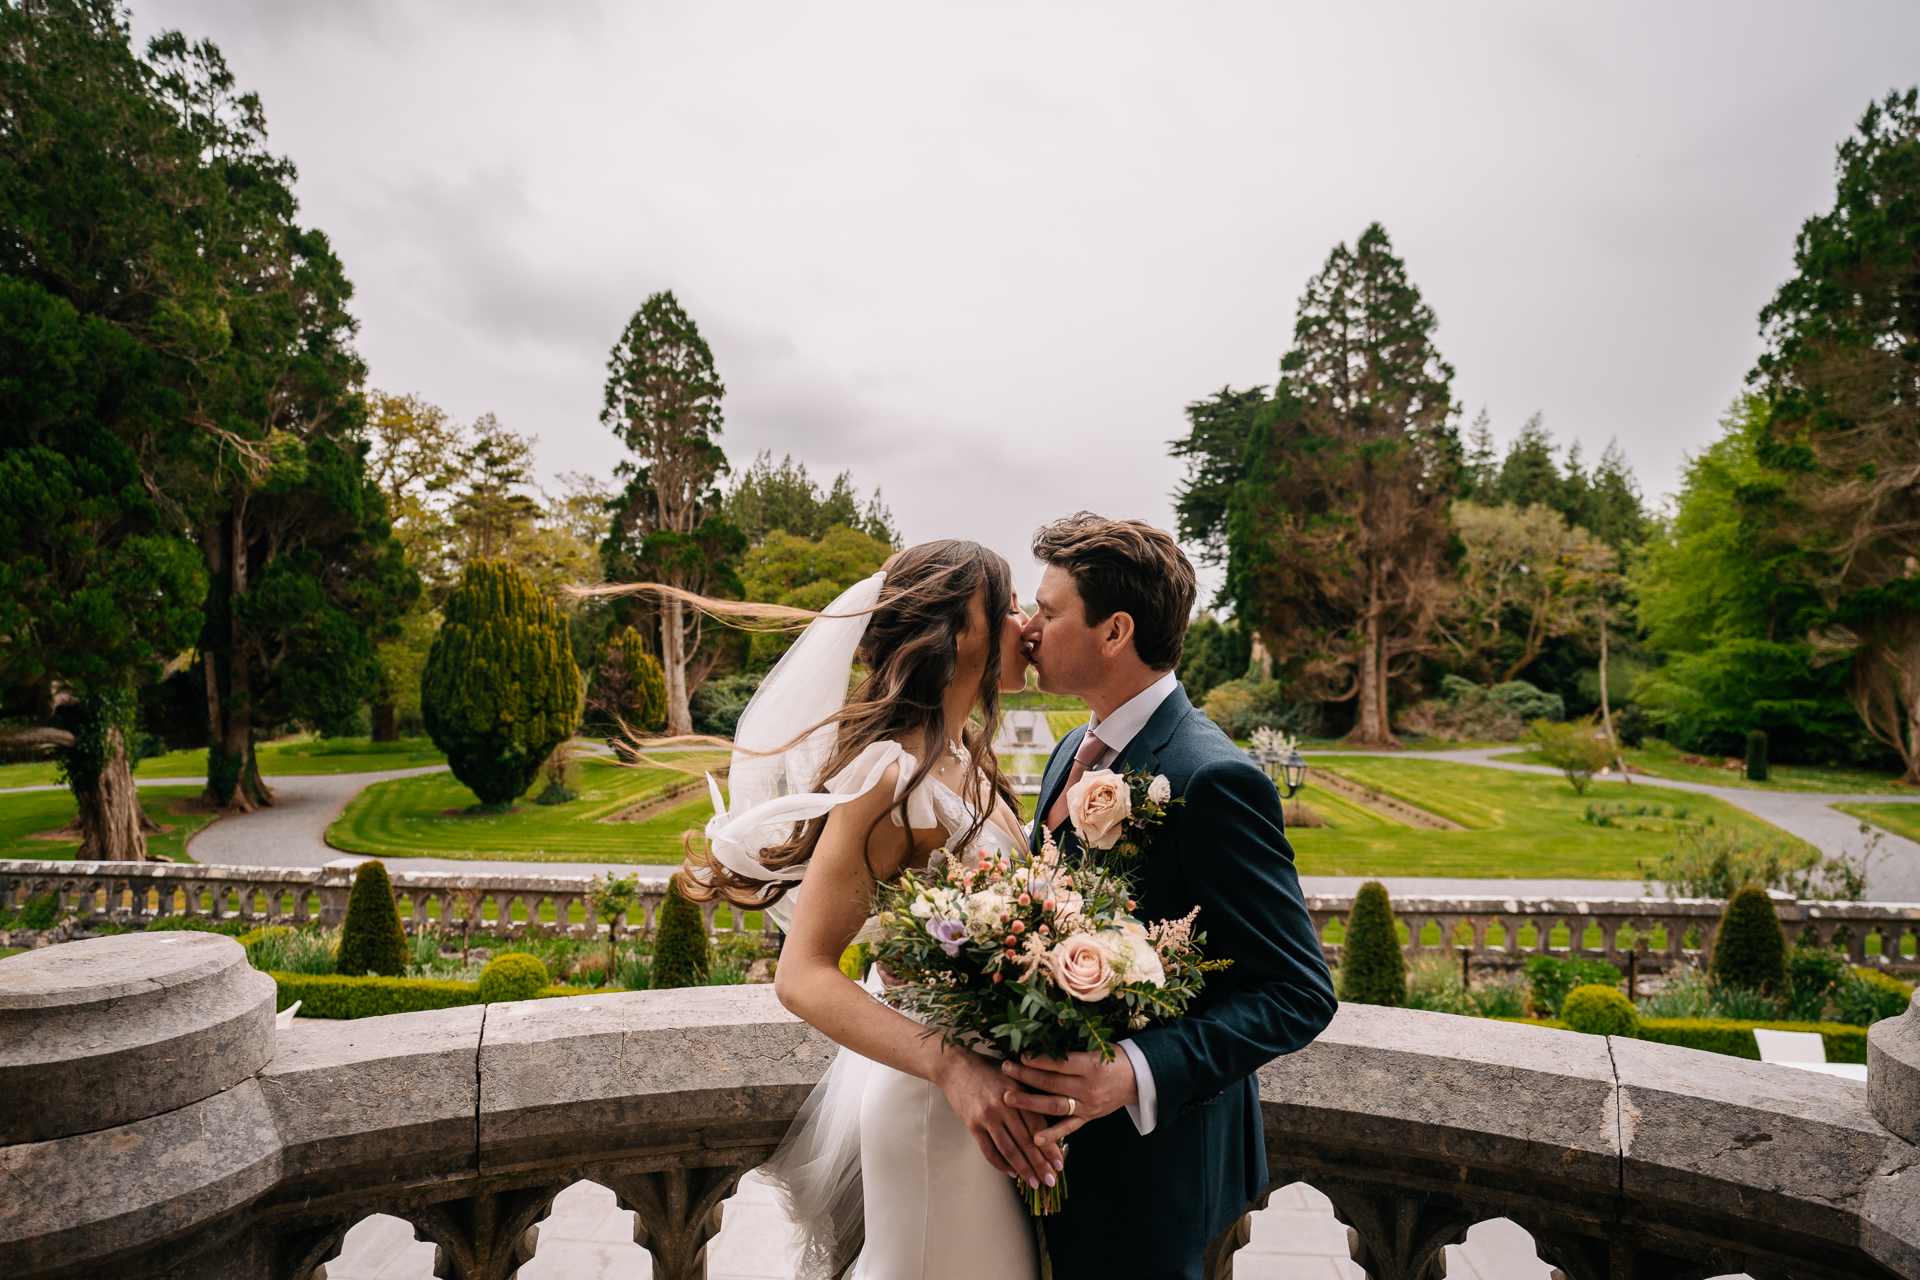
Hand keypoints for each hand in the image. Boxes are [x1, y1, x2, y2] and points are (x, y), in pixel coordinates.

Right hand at [935, 1048, 1064, 1189]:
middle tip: (1051, 1181)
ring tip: (1034, 1182)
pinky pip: (988, 1150)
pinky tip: (1011, 1172)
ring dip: (1023, 1169)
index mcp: (1018, 1092)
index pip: (1038, 1126)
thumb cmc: (989, 1070)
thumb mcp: (1014, 1076)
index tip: (1059, 1164)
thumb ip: (1029, 1097)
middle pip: (1025, 1141)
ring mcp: (987, 1116)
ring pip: (1009, 1149)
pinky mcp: (972, 1124)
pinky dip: (1000, 1164)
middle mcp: (1004, 1105)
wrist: (955, 1066)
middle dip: (1040, 1164)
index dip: (1049, 1147)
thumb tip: (1049, 1125)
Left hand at [1000, 1049, 1138, 1146]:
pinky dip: (1052, 1135)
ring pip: (1055, 1106)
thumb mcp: (1097, 1048)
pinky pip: (1068, 1128)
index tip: (1019, 1055)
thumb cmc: (1113, 1058)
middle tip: (1005, 1069)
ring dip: (1029, 1103)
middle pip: (1052, 1084)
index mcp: (1092, 1066)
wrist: (1137, 1080)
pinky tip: (1035, 1138)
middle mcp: (1089, 1088)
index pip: (1060, 1064)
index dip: (1039, 1060)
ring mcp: (1088, 1106)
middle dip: (1026, 1077)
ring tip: (1008, 1097)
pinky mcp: (1088, 1118)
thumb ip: (1071, 1049)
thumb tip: (1039, 1041)